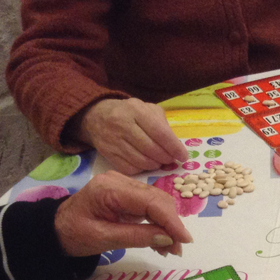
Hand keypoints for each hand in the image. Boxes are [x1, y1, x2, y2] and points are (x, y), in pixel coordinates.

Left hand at [54, 171, 192, 257]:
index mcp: (111, 189)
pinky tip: (160, 240)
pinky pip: (151, 206)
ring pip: (158, 202)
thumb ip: (137, 237)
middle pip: (158, 199)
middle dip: (172, 224)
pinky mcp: (128, 193)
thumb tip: (168, 239)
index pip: (151, 202)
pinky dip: (159, 223)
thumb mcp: (104, 239)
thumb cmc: (74, 234)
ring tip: (169, 249)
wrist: (56, 228)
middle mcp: (120, 181)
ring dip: (167, 225)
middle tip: (177, 250)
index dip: (171, 221)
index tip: (185, 240)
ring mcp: (125, 185)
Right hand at [74, 98, 188, 174]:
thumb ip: (163, 124)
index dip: (174, 147)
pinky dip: (142, 169)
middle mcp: (122, 124)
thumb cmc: (129, 113)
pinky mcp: (108, 154)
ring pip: (142, 161)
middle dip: (166, 158)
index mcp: (136, 110)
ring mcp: (113, 140)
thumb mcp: (147, 109)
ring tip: (159, 161)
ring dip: (155, 165)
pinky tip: (145, 163)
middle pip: (151, 150)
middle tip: (171, 159)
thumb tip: (176, 146)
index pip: (160, 133)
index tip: (183, 156)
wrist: (96, 116)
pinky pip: (130, 168)